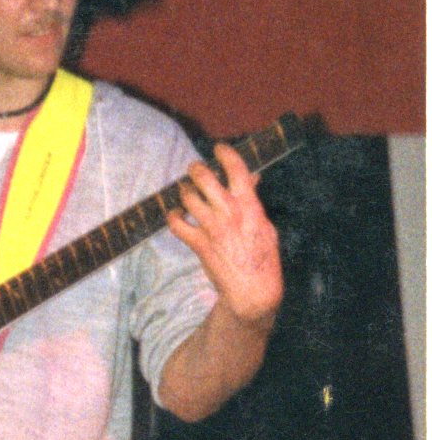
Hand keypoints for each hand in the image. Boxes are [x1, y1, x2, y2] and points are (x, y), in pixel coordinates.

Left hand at [167, 143, 283, 326]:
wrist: (252, 291)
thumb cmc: (264, 259)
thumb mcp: (266, 226)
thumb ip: (254, 202)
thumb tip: (251, 179)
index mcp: (250, 206)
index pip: (236, 169)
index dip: (225, 154)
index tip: (219, 148)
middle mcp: (228, 212)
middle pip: (204, 178)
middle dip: (196, 169)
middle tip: (195, 169)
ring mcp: (211, 227)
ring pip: (188, 197)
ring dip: (185, 192)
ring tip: (187, 192)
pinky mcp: (198, 243)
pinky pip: (176, 223)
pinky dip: (173, 216)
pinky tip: (176, 214)